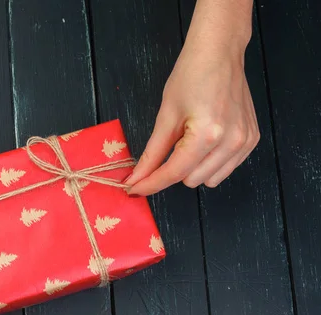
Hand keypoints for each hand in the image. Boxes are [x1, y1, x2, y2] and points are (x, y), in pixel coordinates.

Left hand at [126, 1, 258, 195]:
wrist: (220, 53)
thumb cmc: (191, 76)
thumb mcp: (166, 116)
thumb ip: (152, 152)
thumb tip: (137, 177)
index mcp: (206, 135)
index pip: (173, 173)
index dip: (150, 183)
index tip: (133, 190)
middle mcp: (230, 142)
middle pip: (190, 180)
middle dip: (174, 169)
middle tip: (172, 142)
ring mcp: (244, 143)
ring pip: (209, 180)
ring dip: (193, 168)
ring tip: (191, 138)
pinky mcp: (251, 140)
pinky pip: (226, 169)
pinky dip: (210, 162)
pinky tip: (205, 140)